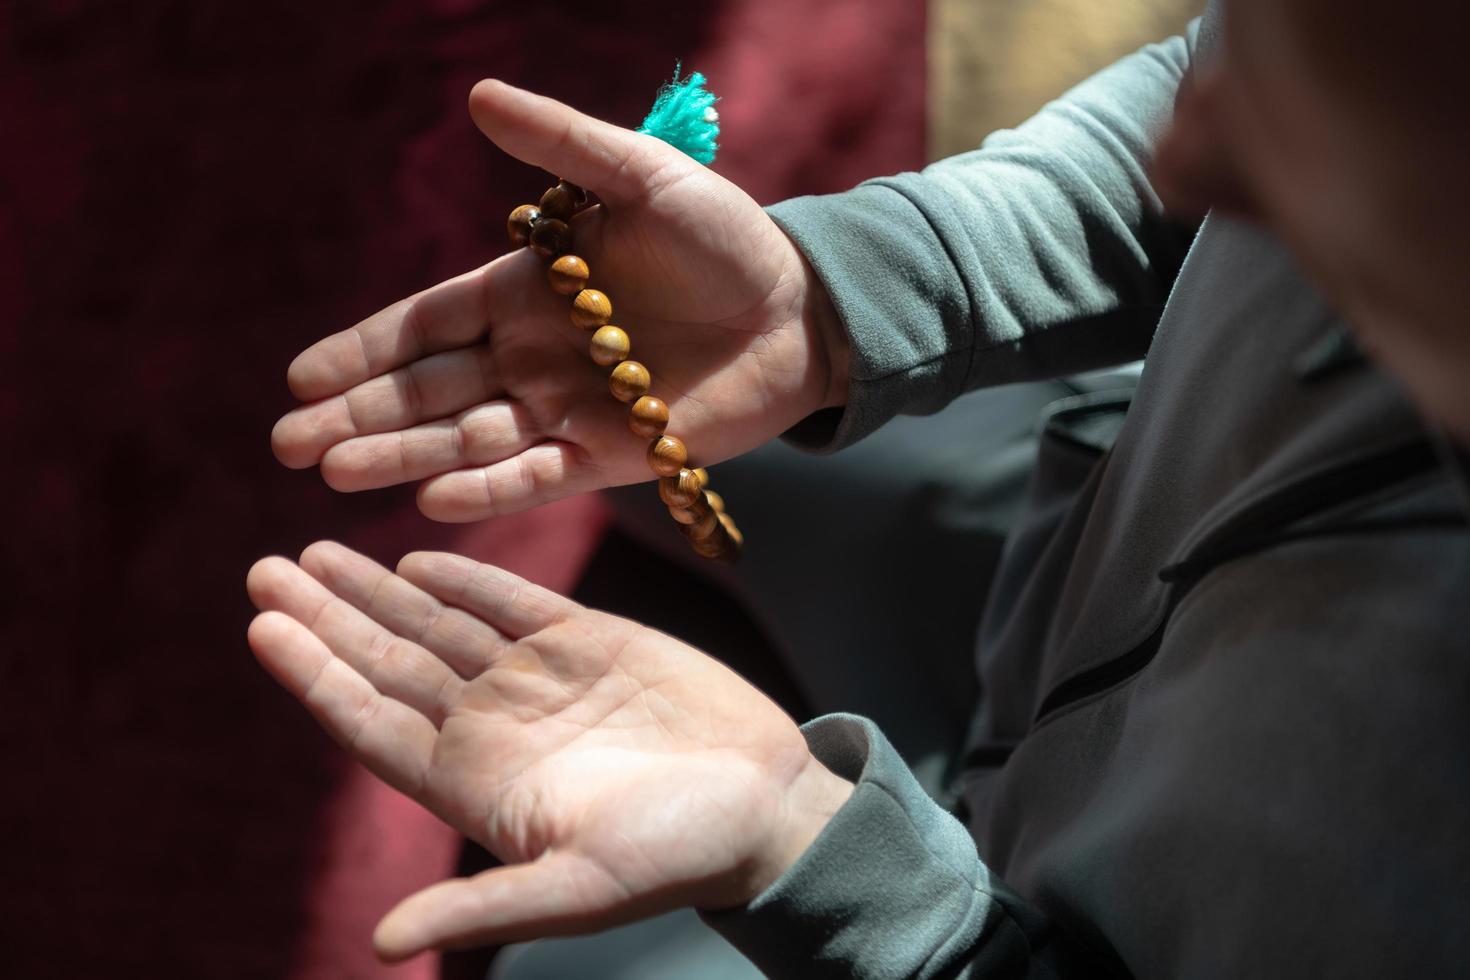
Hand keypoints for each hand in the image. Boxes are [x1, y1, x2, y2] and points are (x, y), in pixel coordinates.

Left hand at [246, 542, 852, 959]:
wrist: (770, 807)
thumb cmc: (678, 856)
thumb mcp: (577, 888)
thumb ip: (481, 903)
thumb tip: (379, 941)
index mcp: (478, 783)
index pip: (372, 723)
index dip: (315, 676)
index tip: (263, 625)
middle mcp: (495, 725)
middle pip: (388, 663)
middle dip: (327, 616)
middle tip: (266, 567)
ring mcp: (539, 679)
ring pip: (437, 624)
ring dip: (376, 590)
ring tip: (316, 552)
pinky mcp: (591, 641)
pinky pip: (510, 600)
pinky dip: (464, 575)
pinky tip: (416, 557)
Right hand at [271, 79, 846, 521]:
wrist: (802, 308)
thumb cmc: (725, 237)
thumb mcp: (642, 178)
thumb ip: (563, 145)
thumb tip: (477, 95)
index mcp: (525, 291)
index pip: (424, 325)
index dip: (362, 350)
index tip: (298, 378)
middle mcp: (532, 355)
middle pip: (426, 390)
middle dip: (357, 416)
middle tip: (288, 445)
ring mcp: (567, 409)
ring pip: (466, 438)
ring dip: (403, 456)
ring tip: (334, 473)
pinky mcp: (612, 456)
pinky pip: (537, 475)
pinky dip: (488, 487)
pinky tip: (434, 496)